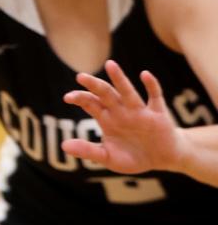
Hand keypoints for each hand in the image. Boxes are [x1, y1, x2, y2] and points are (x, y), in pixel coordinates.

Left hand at [62, 59, 181, 173]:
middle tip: (80, 76)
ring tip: (110, 65)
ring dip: (119, 79)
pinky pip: (155, 96)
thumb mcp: (107, 157)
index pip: (91, 104)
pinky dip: (151, 85)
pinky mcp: (157, 114)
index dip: (80, 99)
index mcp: (108, 120)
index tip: (67, 97)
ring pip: (128, 92)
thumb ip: (87, 150)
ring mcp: (139, 111)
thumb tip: (63, 146)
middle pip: (106, 94)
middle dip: (94, 85)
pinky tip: (144, 75)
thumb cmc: (132, 157)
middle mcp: (122, 112)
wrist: (161, 159)